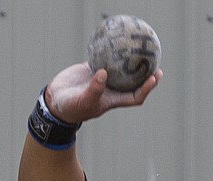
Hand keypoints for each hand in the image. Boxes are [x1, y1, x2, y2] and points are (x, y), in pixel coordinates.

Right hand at [43, 62, 161, 124]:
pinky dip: (111, 52)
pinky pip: (105, 59)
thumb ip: (94, 90)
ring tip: (142, 51)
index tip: (154, 77)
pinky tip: (117, 41)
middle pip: (134, 83)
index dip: (146, 89)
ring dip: (132, 63)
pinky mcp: (92, 69)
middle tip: (156, 64)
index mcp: (113, 100)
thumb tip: (104, 74)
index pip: (135, 96)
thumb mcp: (83, 101)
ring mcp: (103, 79)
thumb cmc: (71, 107)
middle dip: (146, 76)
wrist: (55, 100)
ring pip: (122, 70)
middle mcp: (111, 89)